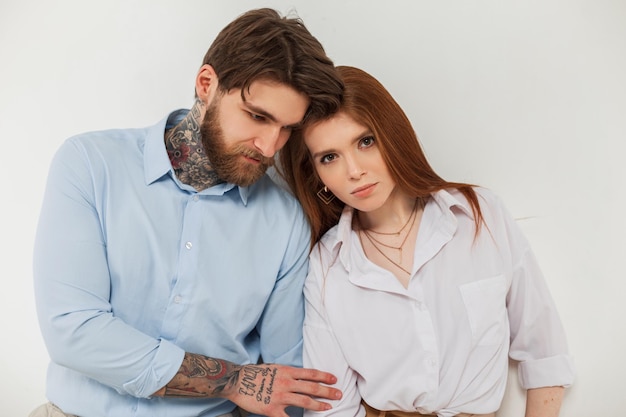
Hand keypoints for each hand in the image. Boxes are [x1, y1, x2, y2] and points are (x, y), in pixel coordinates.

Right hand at [227, 363, 341, 416]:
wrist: (238, 381)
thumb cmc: (255, 373)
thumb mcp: (275, 368)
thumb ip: (288, 373)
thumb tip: (302, 377)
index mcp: (287, 371)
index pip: (310, 373)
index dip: (324, 376)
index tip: (334, 379)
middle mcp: (286, 383)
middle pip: (311, 387)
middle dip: (327, 391)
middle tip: (339, 394)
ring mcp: (280, 396)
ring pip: (304, 401)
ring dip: (319, 405)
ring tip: (329, 407)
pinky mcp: (272, 409)